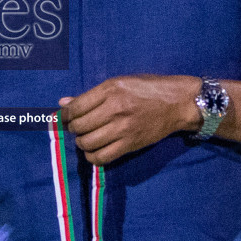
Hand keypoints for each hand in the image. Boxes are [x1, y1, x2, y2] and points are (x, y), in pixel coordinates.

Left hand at [59, 75, 198, 165]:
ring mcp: (123, 128)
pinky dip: (92, 157)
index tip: (65, 118)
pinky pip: (102, 157)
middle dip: (73, 129)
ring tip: (86, 138)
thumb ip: (90, 95)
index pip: (75, 108)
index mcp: (110, 90)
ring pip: (87, 143)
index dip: (65, 115)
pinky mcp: (130, 144)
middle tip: (78, 127)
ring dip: (81, 143)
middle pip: (79, 126)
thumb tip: (62, 103)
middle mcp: (115, 109)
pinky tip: (94, 150)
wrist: (178, 103)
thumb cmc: (148, 88)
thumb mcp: (119, 83)